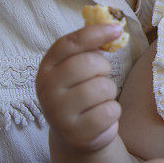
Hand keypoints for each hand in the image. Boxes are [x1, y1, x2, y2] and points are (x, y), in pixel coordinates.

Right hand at [36, 24, 123, 151]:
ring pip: (103, 88)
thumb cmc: (80, 92)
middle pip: (90, 64)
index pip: (70, 43)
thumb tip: (114, 27)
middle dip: (104, 69)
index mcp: (46, 68)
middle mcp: (47, 90)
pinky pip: (110, 111)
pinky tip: (100, 117)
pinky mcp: (76, 133)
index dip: (95, 33)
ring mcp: (59, 113)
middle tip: (100, 78)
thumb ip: (89, 48)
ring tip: (98, 100)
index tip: (117, 29)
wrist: (74, 135)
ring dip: (110, 93)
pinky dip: (112, 112)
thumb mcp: (77, 68)